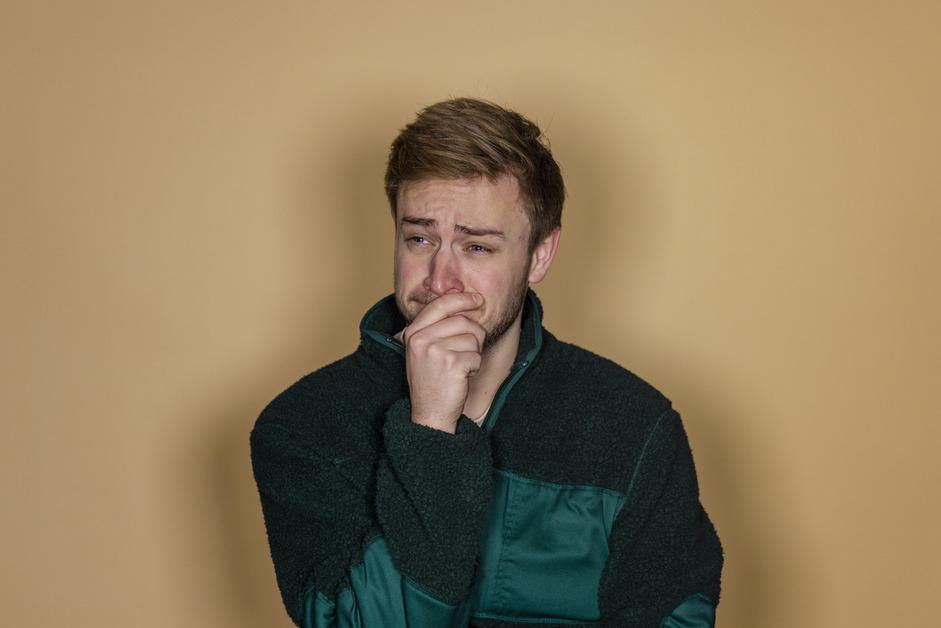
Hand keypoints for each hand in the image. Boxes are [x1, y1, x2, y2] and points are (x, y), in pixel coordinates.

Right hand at [402, 292, 486, 432]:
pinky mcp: (451, 364)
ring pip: (473, 338)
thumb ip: (437, 327)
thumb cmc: (432, 380)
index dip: (462, 299)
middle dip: (474, 335)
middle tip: (467, 352)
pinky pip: (476, 356)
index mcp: (413, 332)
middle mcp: (421, 339)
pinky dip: (474, 367)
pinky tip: (461, 376)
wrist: (430, 413)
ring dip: (473, 354)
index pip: (441, 304)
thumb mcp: (424, 349)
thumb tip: (463, 301)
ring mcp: (435, 351)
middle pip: (463, 321)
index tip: (477, 300)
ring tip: (459, 367)